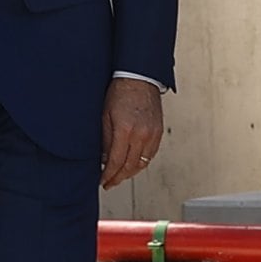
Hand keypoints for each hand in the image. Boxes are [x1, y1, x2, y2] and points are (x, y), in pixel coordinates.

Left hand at [99, 77, 166, 191]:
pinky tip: (133, 164)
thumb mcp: (105, 116)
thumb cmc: (120, 92)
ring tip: (120, 176)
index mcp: (125, 130)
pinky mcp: (158, 132)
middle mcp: (141, 135)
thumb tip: (104, 159)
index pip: (116, 162)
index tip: (103, 181)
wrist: (139, 78)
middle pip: (130, 167)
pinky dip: (141, 163)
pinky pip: (151, 155)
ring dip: (130, 173)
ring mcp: (152, 134)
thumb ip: (105, 140)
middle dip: (118, 178)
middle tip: (109, 183)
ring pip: (142, 164)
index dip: (108, 175)